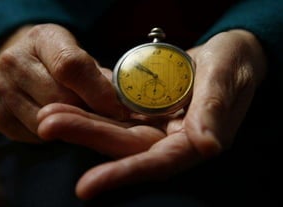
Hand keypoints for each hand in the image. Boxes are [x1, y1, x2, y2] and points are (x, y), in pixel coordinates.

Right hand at [0, 24, 125, 141]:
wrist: (22, 64)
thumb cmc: (59, 60)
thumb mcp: (80, 55)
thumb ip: (100, 77)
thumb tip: (123, 103)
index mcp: (43, 39)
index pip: (71, 66)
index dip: (99, 92)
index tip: (119, 111)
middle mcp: (14, 61)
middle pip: (60, 98)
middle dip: (88, 112)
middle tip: (105, 118)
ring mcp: (0, 89)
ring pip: (47, 122)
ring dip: (71, 125)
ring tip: (82, 117)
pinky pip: (34, 136)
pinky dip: (53, 134)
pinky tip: (59, 121)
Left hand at [37, 30, 266, 198]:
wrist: (228, 53)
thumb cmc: (234, 64)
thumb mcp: (226, 78)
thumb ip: (215, 109)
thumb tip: (207, 146)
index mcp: (196, 141)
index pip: (158, 164)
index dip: (125, 174)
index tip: (87, 186)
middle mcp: (173, 140)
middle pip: (127, 147)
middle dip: (88, 138)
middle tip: (48, 126)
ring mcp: (158, 125)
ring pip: (117, 130)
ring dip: (82, 124)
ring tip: (49, 116)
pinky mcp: (149, 110)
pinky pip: (118, 113)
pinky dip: (94, 109)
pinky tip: (68, 104)